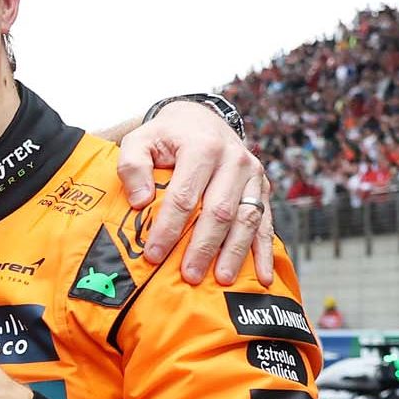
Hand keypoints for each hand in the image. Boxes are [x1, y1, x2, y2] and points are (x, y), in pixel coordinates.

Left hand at [116, 101, 275, 285]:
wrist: (200, 119)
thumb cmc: (165, 137)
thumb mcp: (139, 141)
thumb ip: (132, 167)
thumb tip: (140, 202)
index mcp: (202, 147)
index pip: (185, 196)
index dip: (169, 228)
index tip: (154, 255)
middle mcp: (234, 160)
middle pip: (219, 211)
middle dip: (203, 246)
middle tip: (189, 275)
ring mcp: (252, 175)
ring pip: (247, 219)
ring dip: (235, 252)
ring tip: (221, 280)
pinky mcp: (262, 188)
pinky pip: (266, 222)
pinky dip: (264, 251)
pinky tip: (263, 277)